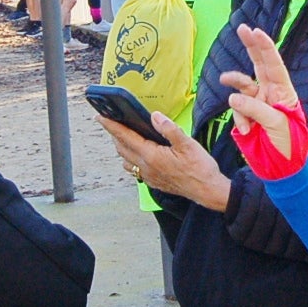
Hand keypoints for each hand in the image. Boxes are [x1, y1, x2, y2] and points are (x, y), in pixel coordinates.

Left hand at [97, 111, 231, 211]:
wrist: (207, 191)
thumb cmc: (199, 168)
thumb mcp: (187, 144)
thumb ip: (169, 129)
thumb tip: (154, 116)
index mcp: (151, 155)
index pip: (125, 137)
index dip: (111, 126)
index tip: (100, 117)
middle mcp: (146, 167)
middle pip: (121, 148)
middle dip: (114, 134)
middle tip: (110, 122)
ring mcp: (149, 176)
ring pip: (126, 160)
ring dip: (121, 148)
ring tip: (123, 136)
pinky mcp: (153, 182)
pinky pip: (135, 169)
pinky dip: (130, 159)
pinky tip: (137, 154)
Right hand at [221, 24, 300, 156]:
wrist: (280, 169)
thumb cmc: (287, 145)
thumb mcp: (276, 125)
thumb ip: (255, 109)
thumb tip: (232, 98)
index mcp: (283, 92)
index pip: (274, 65)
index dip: (266, 47)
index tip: (256, 32)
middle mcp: (270, 93)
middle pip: (259, 64)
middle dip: (251, 46)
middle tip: (242, 28)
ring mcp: (256, 104)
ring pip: (241, 86)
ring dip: (234, 83)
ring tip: (224, 80)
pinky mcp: (245, 116)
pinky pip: (236, 110)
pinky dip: (239, 119)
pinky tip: (247, 131)